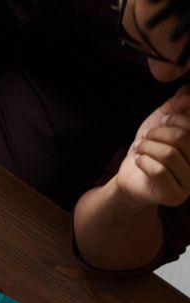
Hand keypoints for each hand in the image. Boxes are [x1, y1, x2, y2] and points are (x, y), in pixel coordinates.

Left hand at [115, 86, 189, 208]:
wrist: (130, 178)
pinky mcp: (174, 197)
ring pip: (169, 155)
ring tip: (139, 148)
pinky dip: (144, 162)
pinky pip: (159, 172)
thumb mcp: (162, 122)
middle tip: (146, 136)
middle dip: (159, 133)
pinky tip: (139, 161)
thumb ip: (176, 106)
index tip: (161, 120)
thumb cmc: (150, 148)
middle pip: (182, 138)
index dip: (176, 118)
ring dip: (148, 147)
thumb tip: (186, 94)